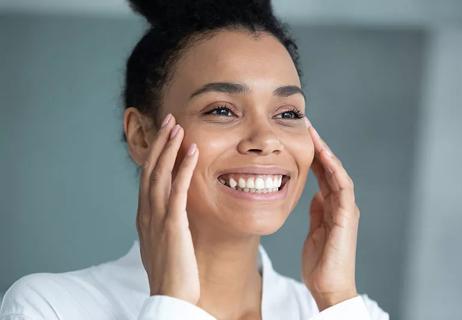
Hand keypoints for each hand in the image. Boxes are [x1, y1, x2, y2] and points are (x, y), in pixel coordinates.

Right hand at [136, 113, 200, 304]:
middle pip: (151, 169)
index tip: (165, 136)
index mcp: (144, 215)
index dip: (155, 154)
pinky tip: (192, 151)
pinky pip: (178, 190)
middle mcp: (147, 212)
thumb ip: (162, 223)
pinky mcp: (173, 225)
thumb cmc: (170, 271)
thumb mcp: (161, 242)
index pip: (148, 177)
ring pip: (160, 174)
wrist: (170, 296)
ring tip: (178, 127)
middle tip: (169, 120)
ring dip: (169, 148)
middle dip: (160, 143)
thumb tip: (169, 212)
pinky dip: (184, 168)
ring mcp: (157, 218)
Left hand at [301, 116, 359, 310]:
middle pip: (329, 167)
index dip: (310, 154)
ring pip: (336, 172)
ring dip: (325, 151)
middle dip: (316, 145)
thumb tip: (314, 193)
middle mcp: (340, 203)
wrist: (328, 285)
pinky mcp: (346, 216)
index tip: (297, 136)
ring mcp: (345, 208)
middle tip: (303, 125)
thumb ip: (317, 211)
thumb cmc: (320, 262)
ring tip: (312, 132)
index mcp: (331, 205)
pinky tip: (324, 155)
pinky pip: (342, 187)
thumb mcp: (314, 230)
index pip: (321, 173)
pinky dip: (334, 170)